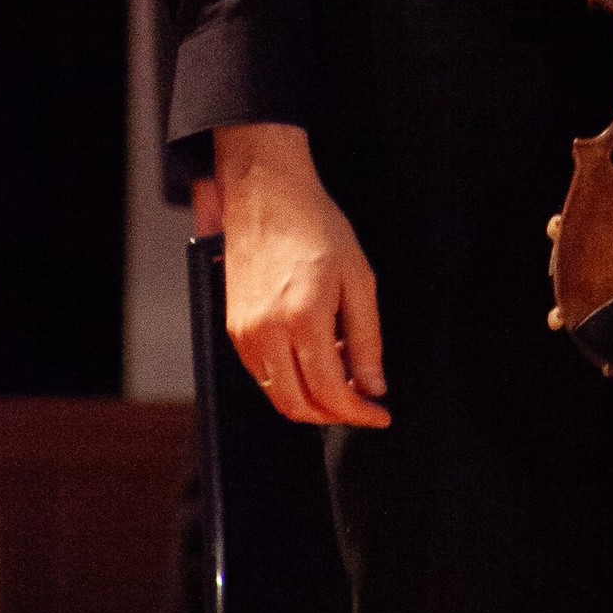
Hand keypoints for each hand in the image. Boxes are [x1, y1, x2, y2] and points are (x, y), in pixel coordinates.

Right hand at [216, 123, 389, 427]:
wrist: (266, 195)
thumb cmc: (314, 226)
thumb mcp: (359, 279)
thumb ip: (367, 340)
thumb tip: (372, 385)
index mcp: (303, 319)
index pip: (329, 392)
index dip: (357, 413)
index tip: (378, 415)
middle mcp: (267, 332)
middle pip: (297, 406)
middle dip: (333, 416)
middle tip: (361, 406)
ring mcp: (245, 333)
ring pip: (277, 394)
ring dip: (310, 400)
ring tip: (341, 377)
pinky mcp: (234, 327)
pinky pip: (261, 373)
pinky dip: (289, 380)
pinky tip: (314, 359)